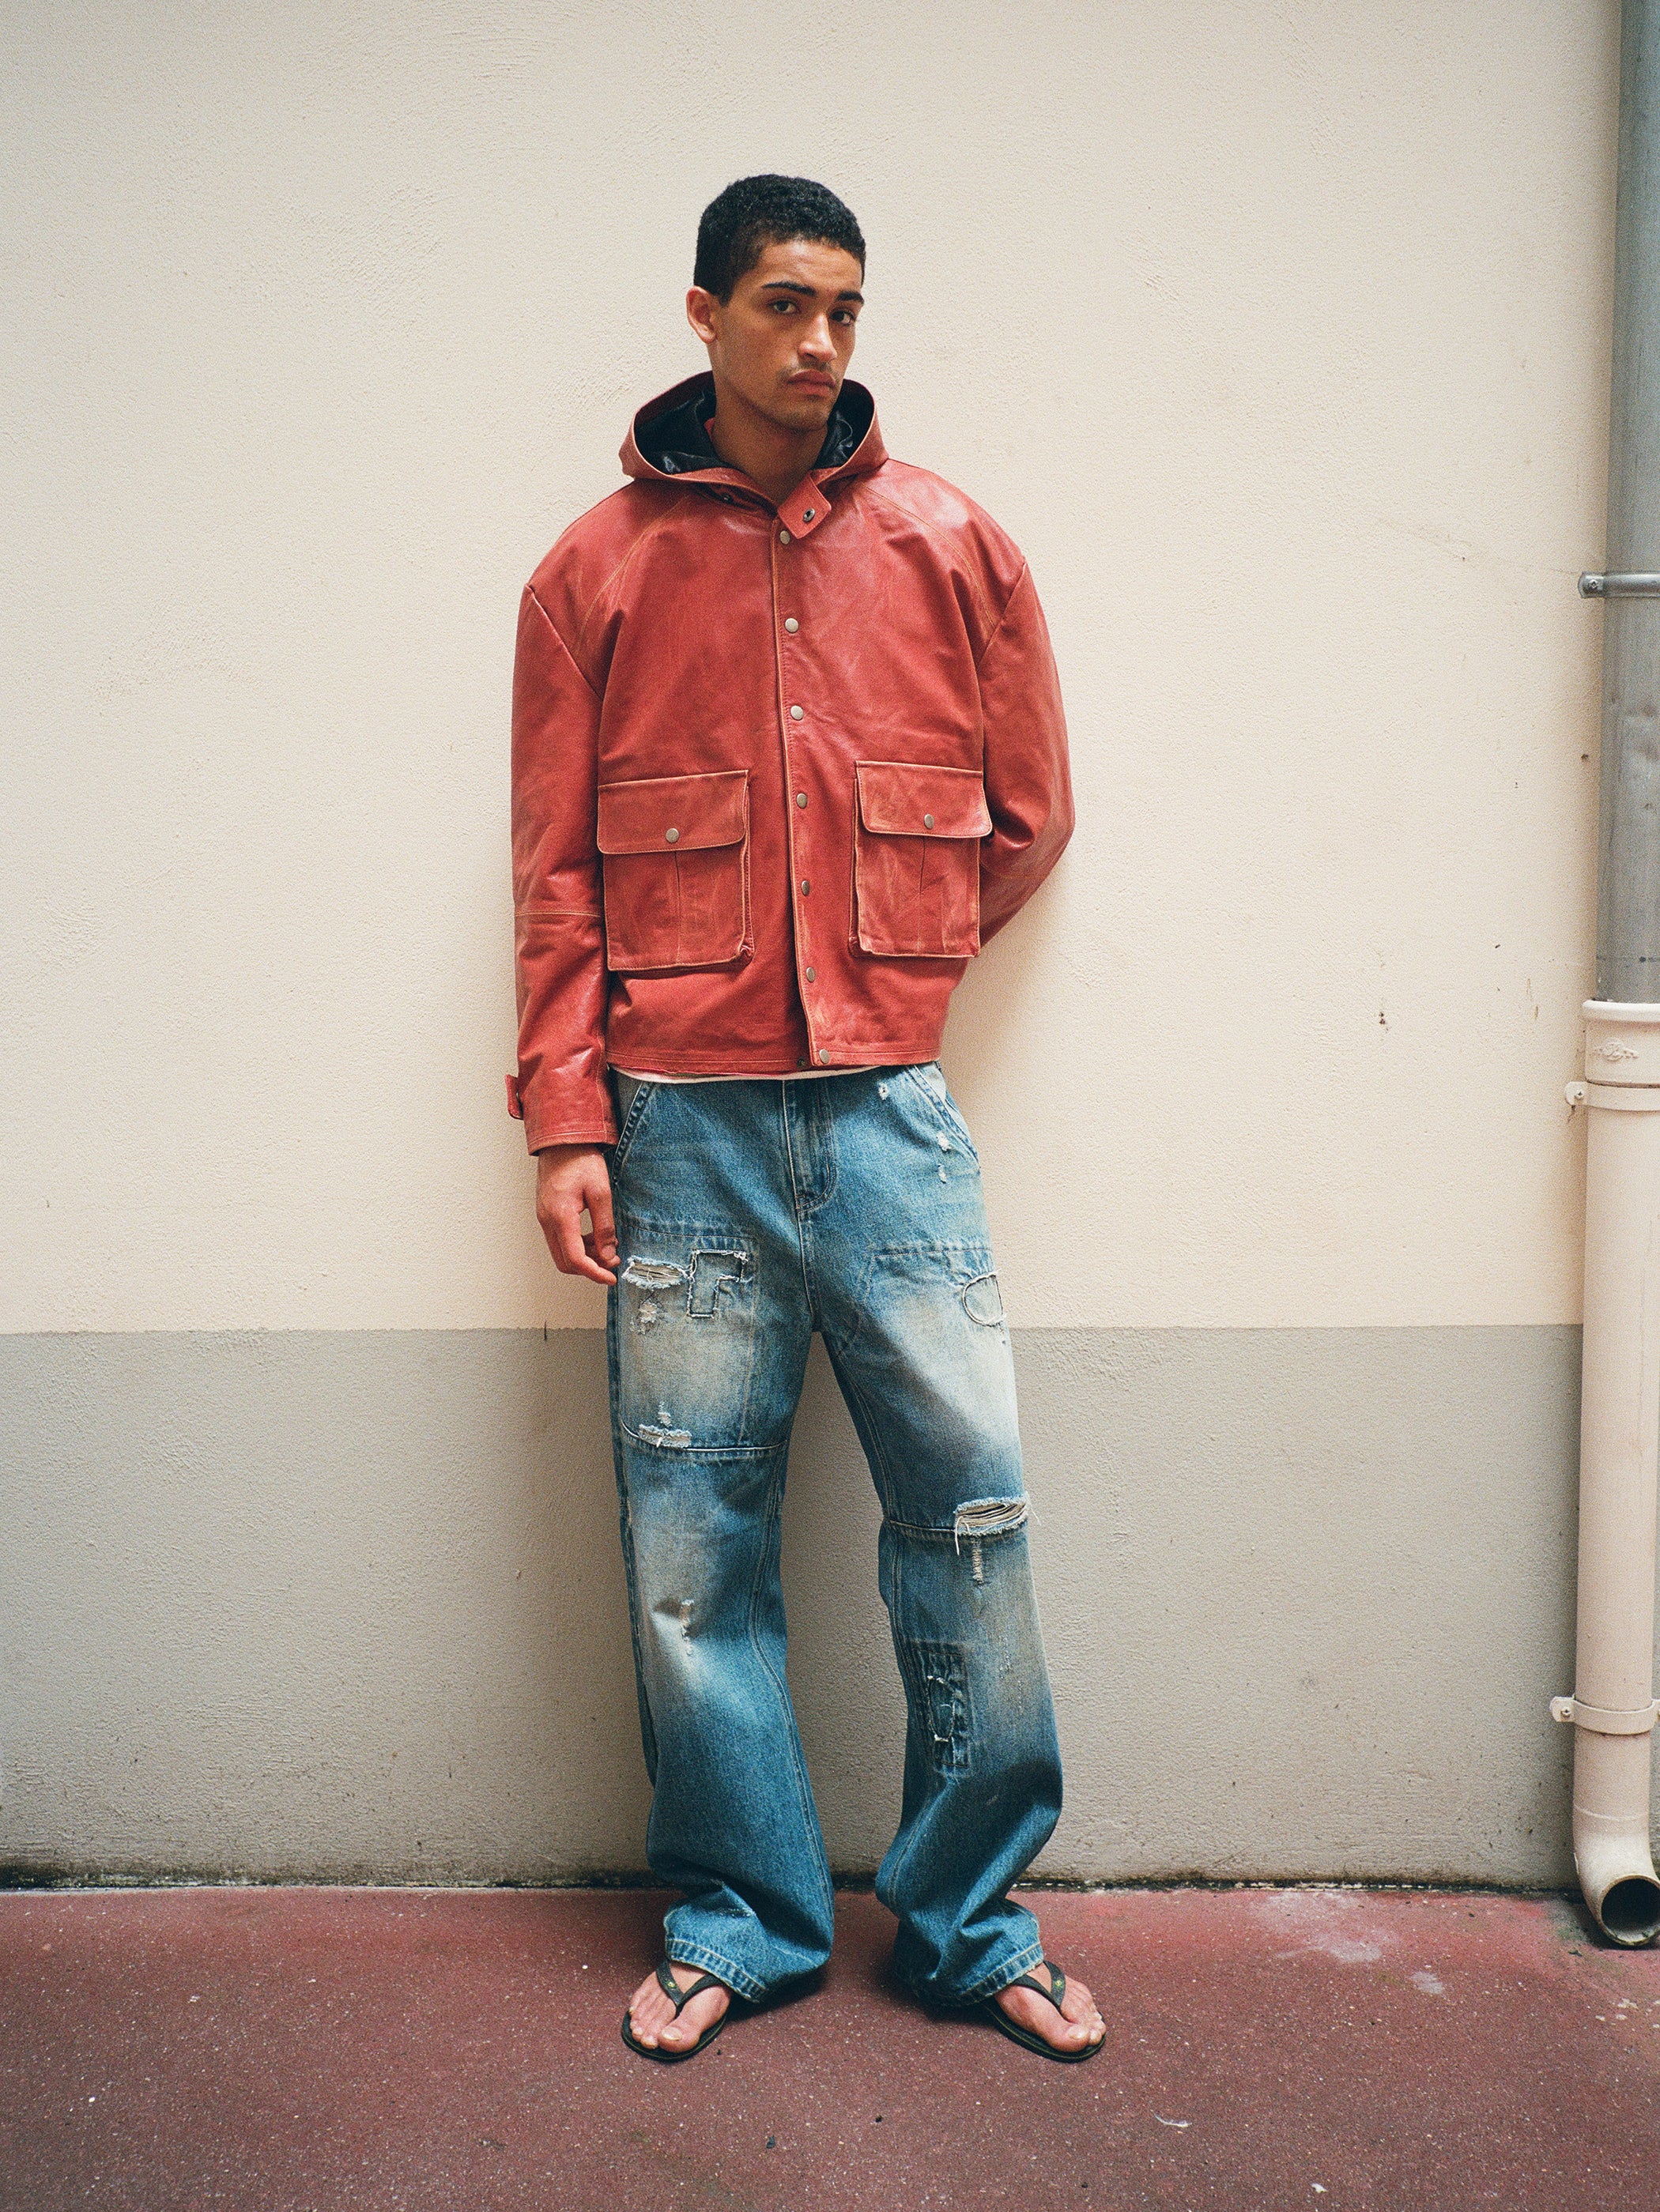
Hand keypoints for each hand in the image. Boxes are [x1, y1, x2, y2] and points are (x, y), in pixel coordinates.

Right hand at [535, 1145, 618, 1285]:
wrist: (562, 1141)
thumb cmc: (580, 1160)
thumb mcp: (601, 1192)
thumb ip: (604, 1227)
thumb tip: (608, 1254)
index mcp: (560, 1216)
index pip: (575, 1258)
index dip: (594, 1273)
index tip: (610, 1278)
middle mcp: (547, 1221)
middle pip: (565, 1261)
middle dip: (589, 1268)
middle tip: (611, 1263)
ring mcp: (544, 1218)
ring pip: (561, 1252)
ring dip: (584, 1257)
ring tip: (606, 1248)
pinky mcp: (546, 1214)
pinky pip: (559, 1240)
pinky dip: (577, 1245)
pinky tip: (594, 1237)